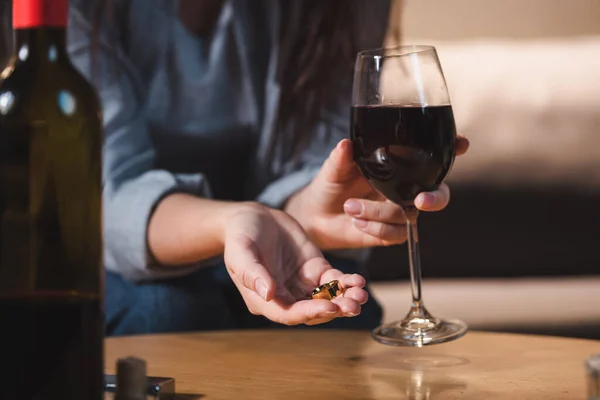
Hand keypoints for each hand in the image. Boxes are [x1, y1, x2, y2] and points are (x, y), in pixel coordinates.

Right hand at [223, 203, 367, 325]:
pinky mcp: (315, 269)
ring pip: (327, 299)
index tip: (330, 308)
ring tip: (361, 295)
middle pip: (313, 312)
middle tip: (354, 305)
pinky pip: (334, 282)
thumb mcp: (241, 251)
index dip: (310, 313)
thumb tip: (268, 294)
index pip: (289, 314)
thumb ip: (253, 272)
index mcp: (264, 300)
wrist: (252, 216)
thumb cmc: (240, 235)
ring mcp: (301, 284)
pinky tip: (359, 281)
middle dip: (335, 309)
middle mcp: (285, 297)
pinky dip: (347, 283)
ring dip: (345, 300)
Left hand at [285, 137, 469, 248]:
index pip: (432, 156)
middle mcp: (405, 188)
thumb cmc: (331, 184)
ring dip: (379, 213)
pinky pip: (395, 234)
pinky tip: (357, 221)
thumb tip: (345, 144)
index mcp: (398, 165)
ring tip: (351, 207)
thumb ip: (341, 158)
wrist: (317, 215)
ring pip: (409, 216)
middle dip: (436, 197)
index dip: (453, 149)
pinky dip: (375, 228)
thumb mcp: (334, 169)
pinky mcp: (390, 232)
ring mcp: (400, 211)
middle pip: (438, 193)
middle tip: (420, 199)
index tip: (462, 144)